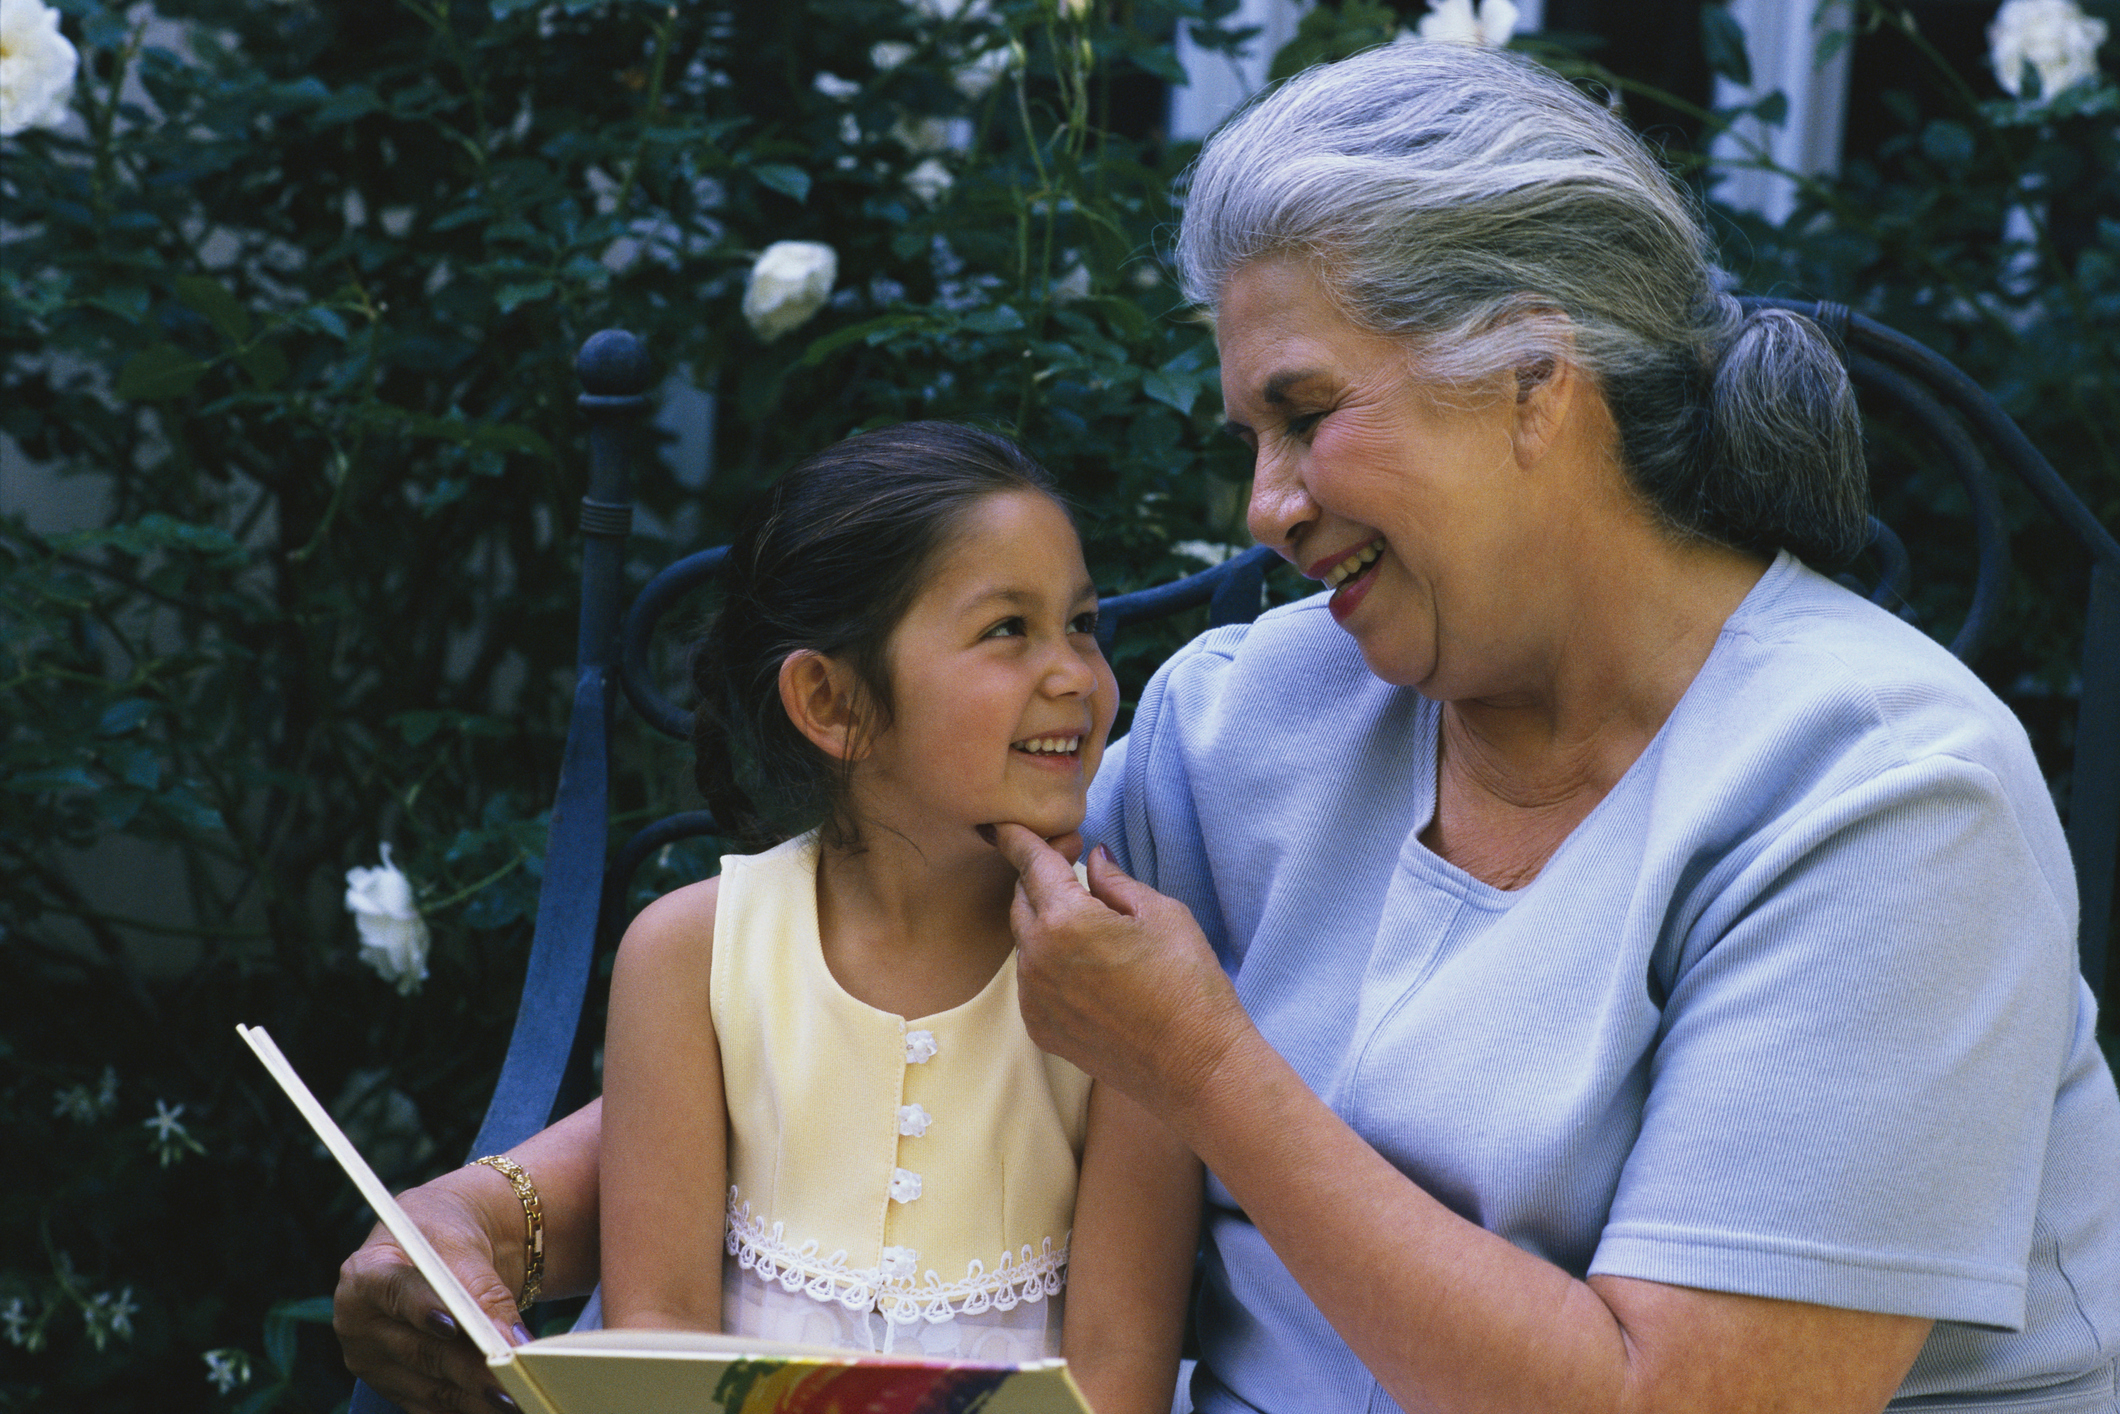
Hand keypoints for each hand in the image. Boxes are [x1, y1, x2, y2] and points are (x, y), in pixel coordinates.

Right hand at [333, 1176, 526, 1413]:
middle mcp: (358, 1324)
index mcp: (364, 1275)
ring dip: (476, 1399)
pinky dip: (469, 1409)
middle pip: (421, 1350)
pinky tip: (499, 1408)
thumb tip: (511, 1340)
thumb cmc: (444, 1237)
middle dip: (471, 1368)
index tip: (456, 1326)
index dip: (425, 1309)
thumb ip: (484, 1290)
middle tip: (512, 1378)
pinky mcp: (394, 1387)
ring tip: (518, 1400)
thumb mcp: (463, 1246)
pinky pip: (434, 1407)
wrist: (436, 1250)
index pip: (397, 1293)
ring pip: (431, 1387)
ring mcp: (372, 1362)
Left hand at [991, 823, 1248, 1120]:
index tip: (1006, 825)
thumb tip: (1092, 858)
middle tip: (1073, 864)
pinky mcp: (1040, 1030)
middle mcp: (1037, 959)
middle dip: (1039, 878)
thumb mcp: (1162, 914)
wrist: (1196, 1067)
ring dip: (1046, 924)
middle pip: (1021, 900)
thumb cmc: (1188, 985)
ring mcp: (1034, 999)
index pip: (1030, 864)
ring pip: (1025, 943)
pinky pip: (1032, 981)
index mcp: (1065, 920)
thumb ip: (1115, 881)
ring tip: (1092, 925)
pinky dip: (1048, 964)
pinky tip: (1088, 968)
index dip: (1019, 839)